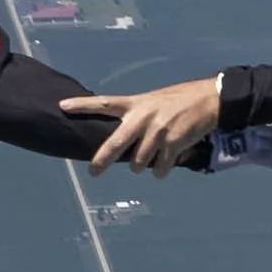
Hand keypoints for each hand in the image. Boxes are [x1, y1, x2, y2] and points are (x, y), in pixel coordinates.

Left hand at [69, 77, 224, 176]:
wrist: (209, 100)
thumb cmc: (178, 101)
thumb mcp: (152, 102)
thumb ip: (136, 117)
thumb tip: (122, 143)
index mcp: (136, 103)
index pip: (104, 103)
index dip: (82, 106)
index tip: (62, 106)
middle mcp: (143, 117)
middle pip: (116, 142)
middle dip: (102, 159)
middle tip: (94, 171)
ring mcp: (157, 132)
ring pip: (138, 162)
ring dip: (143, 165)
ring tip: (152, 157)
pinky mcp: (172, 144)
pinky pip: (158, 169)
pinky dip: (161, 170)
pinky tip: (167, 162)